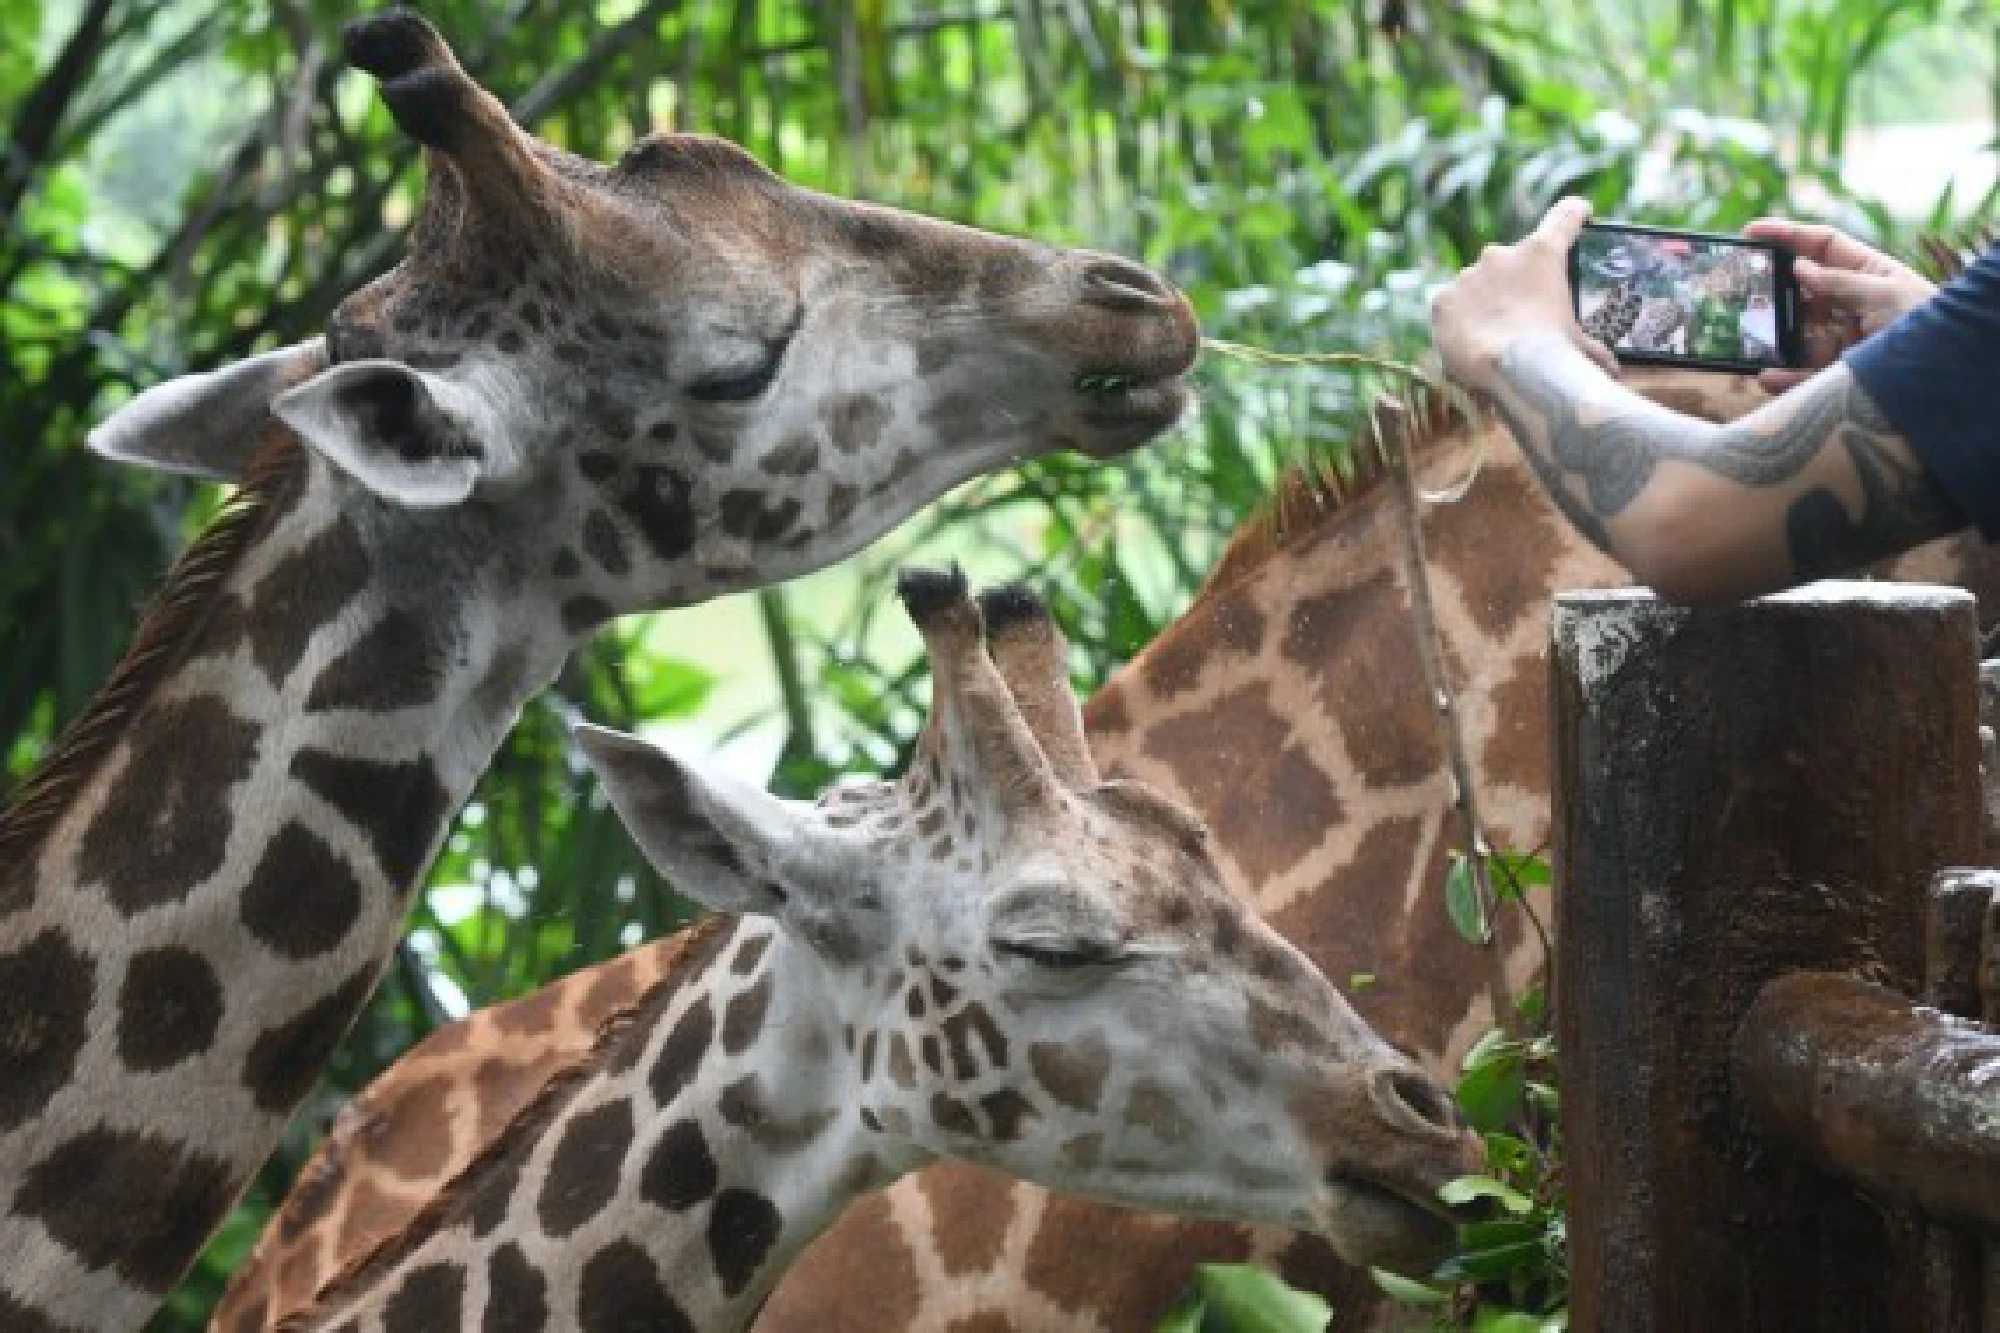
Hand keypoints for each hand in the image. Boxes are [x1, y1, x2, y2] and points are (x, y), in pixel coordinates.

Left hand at [1430, 197, 1617, 394]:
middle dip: (1515, 283)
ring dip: (1484, 302)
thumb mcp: (1584, 347)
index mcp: (1543, 254)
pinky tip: (1469, 340)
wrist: (1513, 372)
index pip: (1565, 216)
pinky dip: (1458, 319)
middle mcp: (1502, 255)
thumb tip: (1612, 369)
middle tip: (1520, 315)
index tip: (1580, 212)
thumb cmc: (1556, 355)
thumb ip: (1594, 349)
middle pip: (1510, 261)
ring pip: (1477, 284)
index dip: (1574, 213)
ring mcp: (1468, 275)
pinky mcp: (1442, 299)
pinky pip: (1450, 305)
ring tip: (1493, 335)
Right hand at [1743, 218, 1934, 391]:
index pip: (1822, 245)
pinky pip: (1804, 372)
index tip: (1750, 232)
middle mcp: (1853, 303)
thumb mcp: (1886, 294)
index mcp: (1869, 272)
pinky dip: (1783, 376)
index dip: (1788, 235)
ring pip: (1799, 334)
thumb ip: (1841, 282)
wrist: (1948, 373)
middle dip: (1772, 290)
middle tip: (1738, 290)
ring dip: (1774, 337)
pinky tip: (1767, 376)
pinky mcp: (1841, 371)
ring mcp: (1845, 338)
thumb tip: (1799, 267)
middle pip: (1803, 290)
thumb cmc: (1927, 325)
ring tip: (1750, 340)